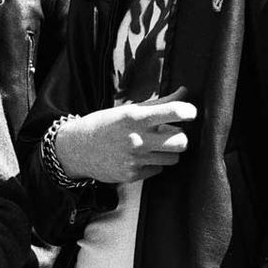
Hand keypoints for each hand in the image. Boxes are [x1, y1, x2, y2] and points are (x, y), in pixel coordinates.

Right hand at [55, 87, 196, 183]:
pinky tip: (141, 157)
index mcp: (136, 117)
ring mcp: (135, 159)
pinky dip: (154, 163)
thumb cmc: (106, 124)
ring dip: (168, 151)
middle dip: (181, 136)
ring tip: (155, 145)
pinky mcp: (133, 175)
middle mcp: (137, 138)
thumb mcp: (129, 110)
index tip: (189, 112)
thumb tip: (185, 92)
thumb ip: (159, 103)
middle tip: (171, 133)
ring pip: (174, 158)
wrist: (78, 148)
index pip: (175, 112)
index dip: (189, 111)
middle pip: (182, 141)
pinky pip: (159, 169)